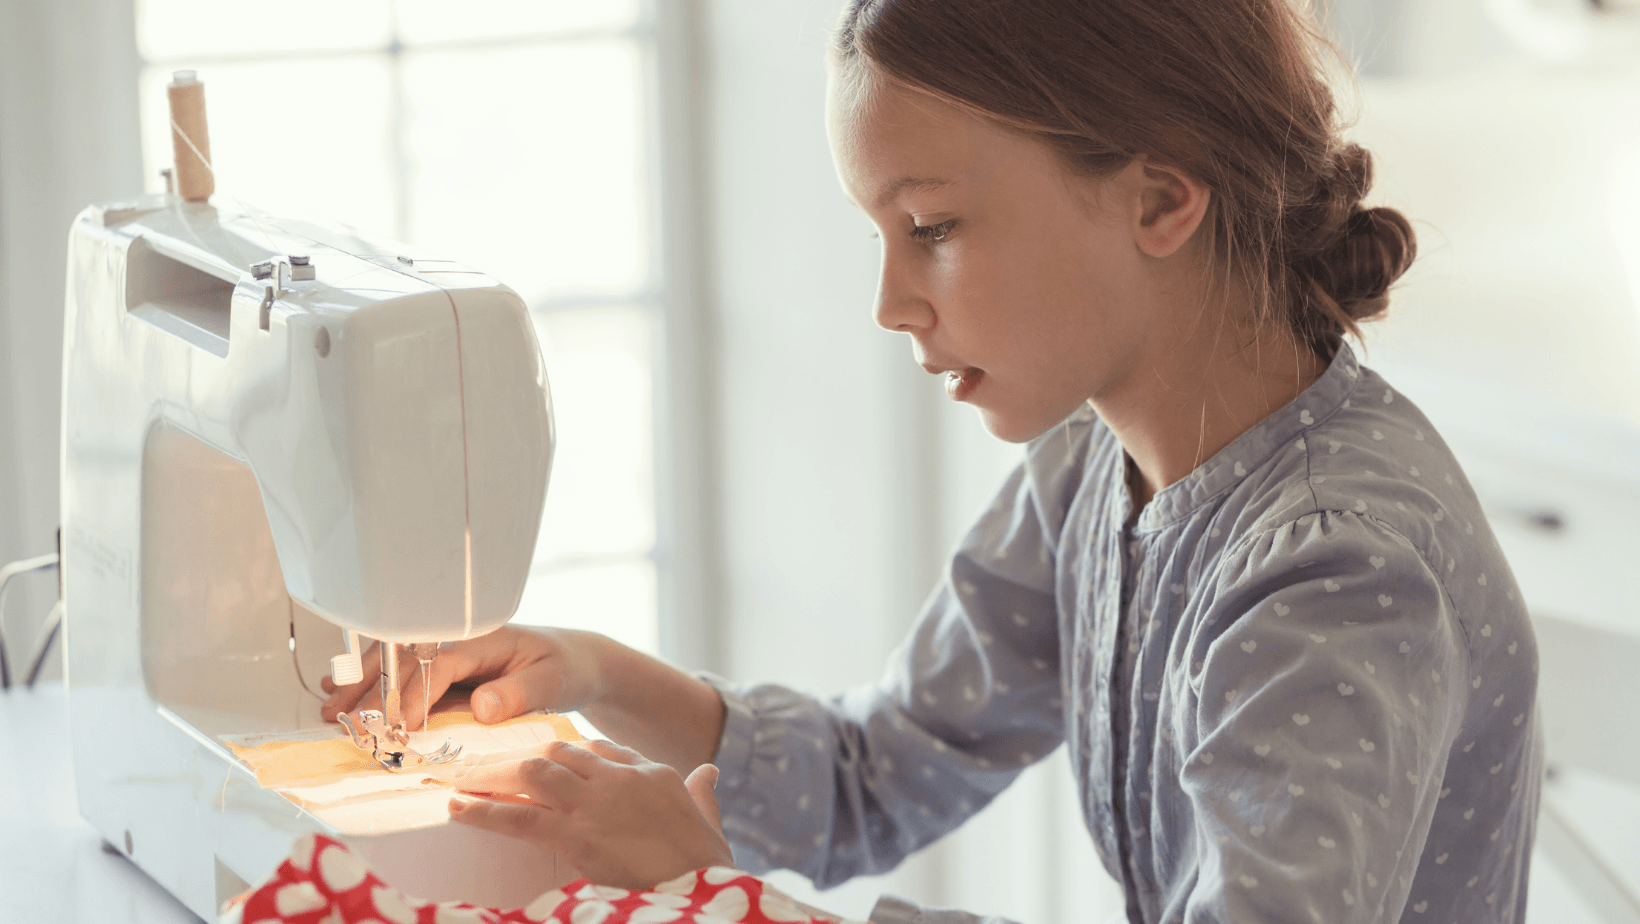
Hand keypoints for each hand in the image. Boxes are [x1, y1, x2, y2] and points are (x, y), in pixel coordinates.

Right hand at [319, 626, 604, 729]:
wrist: (573, 659)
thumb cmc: (564, 668)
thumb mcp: (552, 682)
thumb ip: (519, 694)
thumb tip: (483, 708)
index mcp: (485, 636)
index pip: (439, 662)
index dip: (415, 695)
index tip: (398, 727)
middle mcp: (459, 636)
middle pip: (404, 659)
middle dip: (373, 691)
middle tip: (343, 720)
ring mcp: (446, 645)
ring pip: (393, 661)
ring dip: (361, 684)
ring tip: (331, 710)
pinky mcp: (440, 660)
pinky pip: (398, 667)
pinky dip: (370, 679)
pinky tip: (339, 690)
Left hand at [448, 739, 733, 889]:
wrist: (704, 883)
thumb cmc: (707, 861)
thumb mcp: (708, 819)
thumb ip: (702, 793)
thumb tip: (709, 773)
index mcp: (651, 772)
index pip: (598, 749)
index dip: (565, 754)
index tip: (543, 761)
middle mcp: (620, 778)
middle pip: (558, 752)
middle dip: (520, 759)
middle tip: (484, 766)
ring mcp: (597, 804)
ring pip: (534, 773)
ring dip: (494, 775)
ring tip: (461, 779)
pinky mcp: (579, 836)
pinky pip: (522, 818)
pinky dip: (484, 812)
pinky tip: (457, 808)